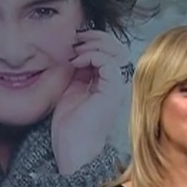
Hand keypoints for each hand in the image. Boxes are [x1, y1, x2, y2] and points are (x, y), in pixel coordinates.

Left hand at [51, 29, 130, 174]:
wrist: (74, 150)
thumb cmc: (69, 127)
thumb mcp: (69, 90)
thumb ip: (75, 71)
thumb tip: (73, 50)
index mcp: (106, 83)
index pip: (109, 50)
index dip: (93, 39)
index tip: (73, 39)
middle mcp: (115, 83)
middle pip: (116, 46)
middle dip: (96, 36)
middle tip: (75, 38)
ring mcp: (116, 87)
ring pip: (116, 51)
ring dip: (94, 44)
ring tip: (75, 49)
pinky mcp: (112, 91)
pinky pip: (108, 62)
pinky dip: (92, 55)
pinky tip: (77, 61)